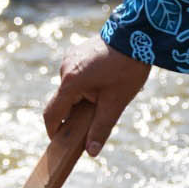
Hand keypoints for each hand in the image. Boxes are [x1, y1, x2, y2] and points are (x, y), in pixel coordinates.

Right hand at [46, 41, 152, 156]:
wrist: (136, 35)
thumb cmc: (127, 69)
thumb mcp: (115, 103)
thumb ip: (100, 128)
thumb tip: (91, 152)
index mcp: (70, 83)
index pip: (51, 114)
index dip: (53, 131)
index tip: (59, 141)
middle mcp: (64, 69)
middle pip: (62, 101)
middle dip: (74, 113)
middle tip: (94, 118)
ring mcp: (69, 58)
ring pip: (69, 88)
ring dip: (81, 98)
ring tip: (105, 95)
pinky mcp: (75, 52)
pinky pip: (74, 75)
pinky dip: (83, 84)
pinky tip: (103, 81)